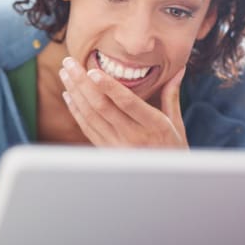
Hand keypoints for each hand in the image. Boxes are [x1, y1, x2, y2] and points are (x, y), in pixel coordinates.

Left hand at [59, 57, 187, 147]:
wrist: (165, 181)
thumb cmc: (173, 149)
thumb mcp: (176, 123)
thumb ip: (171, 94)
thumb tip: (179, 69)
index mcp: (153, 125)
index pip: (127, 103)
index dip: (108, 87)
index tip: (93, 71)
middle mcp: (133, 136)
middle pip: (102, 106)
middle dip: (82, 82)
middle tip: (69, 62)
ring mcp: (117, 145)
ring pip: (90, 116)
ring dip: (75, 93)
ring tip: (65, 73)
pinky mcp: (106, 151)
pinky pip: (87, 128)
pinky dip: (76, 110)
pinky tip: (68, 94)